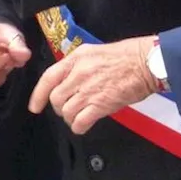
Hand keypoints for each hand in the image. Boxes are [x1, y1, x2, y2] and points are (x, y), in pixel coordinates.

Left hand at [29, 36, 159, 134]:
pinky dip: (79, 126)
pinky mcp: (100, 105)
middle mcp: (78, 73)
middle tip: (70, 108)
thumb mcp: (95, 52)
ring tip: (80, 115)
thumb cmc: (126, 56)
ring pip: (66, 112)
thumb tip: (68, 81)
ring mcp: (88, 90)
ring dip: (71, 117)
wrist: (146, 63)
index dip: (38, 95)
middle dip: (60, 107)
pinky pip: (80, 122)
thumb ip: (78, 66)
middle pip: (56, 98)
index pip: (48, 78)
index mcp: (76, 58)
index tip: (35, 106)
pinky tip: (84, 124)